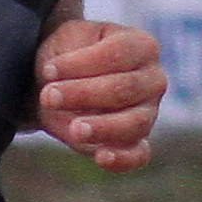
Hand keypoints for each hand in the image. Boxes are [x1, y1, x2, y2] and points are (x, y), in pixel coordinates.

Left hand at [34, 14, 162, 173]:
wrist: (60, 80)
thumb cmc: (67, 55)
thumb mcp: (65, 43)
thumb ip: (70, 58)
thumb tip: (60, 82)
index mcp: (142, 46)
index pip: (119, 53)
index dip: (83, 63)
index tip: (49, 70)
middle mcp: (153, 79)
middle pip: (126, 88)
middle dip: (84, 94)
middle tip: (49, 97)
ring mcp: (149, 112)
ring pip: (135, 123)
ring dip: (102, 127)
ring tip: (74, 129)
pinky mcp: (137, 142)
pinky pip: (139, 154)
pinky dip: (123, 158)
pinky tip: (101, 157)